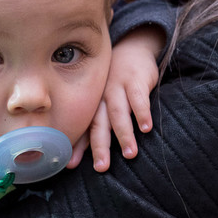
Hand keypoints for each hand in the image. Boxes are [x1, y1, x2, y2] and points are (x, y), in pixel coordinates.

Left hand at [75, 27, 163, 171]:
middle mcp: (101, 98)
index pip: (83, 129)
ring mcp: (118, 88)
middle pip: (99, 124)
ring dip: (124, 134)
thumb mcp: (102, 101)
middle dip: (100, 146)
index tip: (71, 165)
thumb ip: (96, 125)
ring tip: (130, 155)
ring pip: (118, 113)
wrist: (131, 49)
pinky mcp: (136, 80)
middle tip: (102, 167)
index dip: (77, 147)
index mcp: (92, 105)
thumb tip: (80, 156)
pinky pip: (139, 98)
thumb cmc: (114, 84)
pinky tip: (146, 128)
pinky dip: (142, 112)